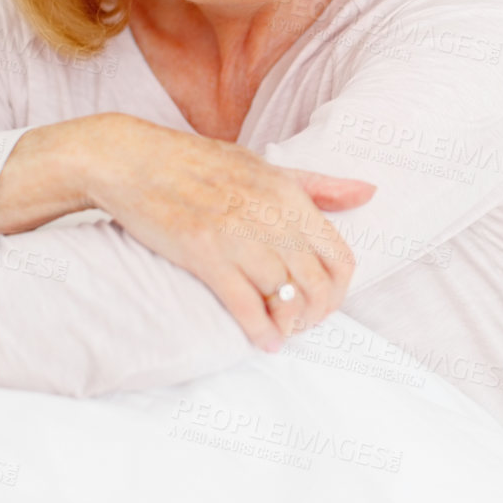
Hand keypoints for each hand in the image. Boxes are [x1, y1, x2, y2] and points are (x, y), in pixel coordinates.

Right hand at [86, 114, 370, 350]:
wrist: (132, 160)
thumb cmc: (199, 164)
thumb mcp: (265, 166)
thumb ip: (318, 185)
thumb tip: (370, 192)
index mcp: (287, 192)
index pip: (339, 256)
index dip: (339, 290)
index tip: (324, 300)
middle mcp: (268, 213)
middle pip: (318, 283)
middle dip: (317, 313)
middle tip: (302, 323)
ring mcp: (236, 234)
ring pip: (286, 297)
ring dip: (289, 326)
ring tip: (282, 333)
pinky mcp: (203, 253)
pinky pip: (246, 305)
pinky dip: (260, 332)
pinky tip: (264, 342)